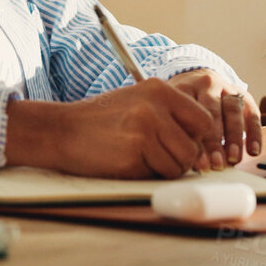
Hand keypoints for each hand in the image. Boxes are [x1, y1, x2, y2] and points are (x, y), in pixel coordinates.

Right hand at [4, 79, 222, 178]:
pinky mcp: (133, 154)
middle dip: (182, 160)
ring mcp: (144, 130)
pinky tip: (128, 163)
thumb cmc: (100, 120)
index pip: (203, 120)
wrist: (61, 130)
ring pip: (179, 165)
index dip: (197, 139)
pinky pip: (158, 175)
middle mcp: (155, 106)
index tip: (184, 146)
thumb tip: (204, 140)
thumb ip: (169, 114)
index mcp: (160, 90)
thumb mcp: (137, 101)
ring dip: (165, 170)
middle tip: (160, 158)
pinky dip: (147, 176)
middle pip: (194, 146)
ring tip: (141, 159)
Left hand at [166, 68, 262, 170]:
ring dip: (235, 138)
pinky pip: (252, 114)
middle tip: (217, 164)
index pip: (189, 113)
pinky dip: (254, 134)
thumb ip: (179, 133)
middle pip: (212, 112)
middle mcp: (206, 85)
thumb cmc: (180, 105)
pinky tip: (253, 151)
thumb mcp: (173, 112)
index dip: (195, 140)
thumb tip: (189, 164)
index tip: (199, 163)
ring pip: (233, 111)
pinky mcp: (244, 96)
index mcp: (184, 87)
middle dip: (215, 141)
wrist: (196, 79)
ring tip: (233, 159)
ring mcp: (227, 89)